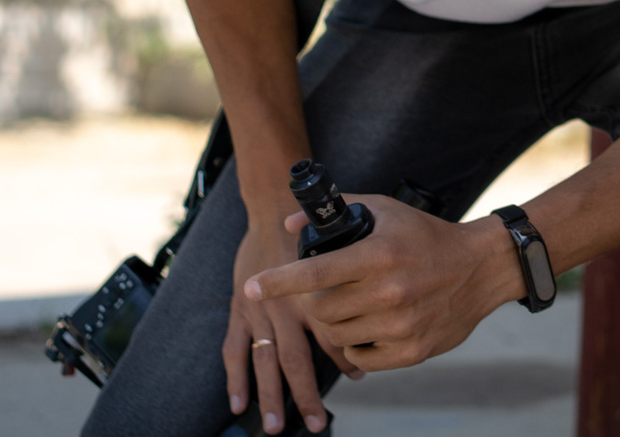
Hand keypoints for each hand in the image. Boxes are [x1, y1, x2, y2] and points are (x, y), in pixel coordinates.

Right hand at [225, 206, 354, 434]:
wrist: (276, 204)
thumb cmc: (322, 223)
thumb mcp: (357, 235)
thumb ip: (371, 271)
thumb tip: (386, 301)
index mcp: (319, 290)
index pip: (335, 333)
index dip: (348, 358)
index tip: (359, 375)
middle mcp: (289, 305)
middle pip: (298, 359)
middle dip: (306, 395)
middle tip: (318, 424)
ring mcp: (261, 310)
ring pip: (267, 361)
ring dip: (272, 396)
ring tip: (278, 426)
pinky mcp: (240, 309)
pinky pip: (233, 348)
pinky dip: (235, 377)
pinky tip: (239, 403)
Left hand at [247, 199, 524, 373]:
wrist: (480, 268)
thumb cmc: (427, 237)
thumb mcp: (387, 212)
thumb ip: (341, 210)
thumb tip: (289, 223)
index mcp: (379, 255)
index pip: (315, 272)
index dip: (278, 281)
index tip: (251, 287)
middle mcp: (389, 292)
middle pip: (321, 311)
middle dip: (320, 302)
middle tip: (337, 290)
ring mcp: (400, 325)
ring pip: (336, 337)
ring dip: (337, 324)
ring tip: (357, 306)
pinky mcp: (411, 352)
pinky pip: (359, 359)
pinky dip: (358, 346)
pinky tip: (373, 326)